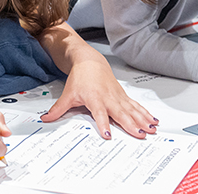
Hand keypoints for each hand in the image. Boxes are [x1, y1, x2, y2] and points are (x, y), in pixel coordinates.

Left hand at [40, 49, 157, 139]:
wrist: (89, 61)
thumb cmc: (80, 77)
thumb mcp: (68, 94)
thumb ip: (58, 108)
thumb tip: (45, 118)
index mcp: (95, 98)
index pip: (99, 113)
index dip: (104, 124)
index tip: (108, 135)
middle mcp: (109, 98)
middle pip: (121, 113)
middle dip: (131, 125)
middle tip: (140, 135)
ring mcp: (118, 97)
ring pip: (132, 111)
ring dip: (142, 120)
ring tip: (151, 130)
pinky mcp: (123, 96)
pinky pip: (136, 107)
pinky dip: (145, 114)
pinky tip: (152, 121)